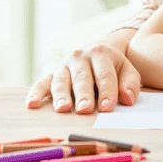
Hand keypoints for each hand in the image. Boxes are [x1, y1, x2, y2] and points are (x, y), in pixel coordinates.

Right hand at [25, 38, 140, 113]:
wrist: (97, 52)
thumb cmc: (113, 68)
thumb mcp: (127, 70)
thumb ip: (130, 84)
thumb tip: (128, 99)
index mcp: (101, 54)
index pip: (105, 75)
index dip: (107, 91)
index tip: (108, 107)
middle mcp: (80, 57)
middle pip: (82, 78)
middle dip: (84, 94)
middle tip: (85, 109)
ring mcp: (64, 66)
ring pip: (61, 81)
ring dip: (61, 95)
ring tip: (63, 109)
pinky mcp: (50, 74)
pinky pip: (41, 83)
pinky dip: (35, 93)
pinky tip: (32, 105)